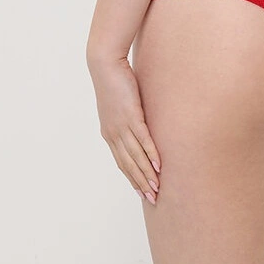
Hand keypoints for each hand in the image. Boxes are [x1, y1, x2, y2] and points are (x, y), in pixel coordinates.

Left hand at [87, 55, 161, 202]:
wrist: (105, 64)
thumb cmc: (114, 81)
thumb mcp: (120, 104)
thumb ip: (128, 117)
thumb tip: (140, 123)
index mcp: (109, 133)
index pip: (121, 162)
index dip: (132, 178)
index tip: (142, 192)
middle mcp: (113, 133)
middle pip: (128, 164)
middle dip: (140, 183)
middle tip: (153, 199)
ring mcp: (122, 125)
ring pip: (136, 156)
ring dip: (147, 174)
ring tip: (157, 188)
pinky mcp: (131, 115)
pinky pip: (142, 139)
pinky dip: (150, 154)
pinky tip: (158, 165)